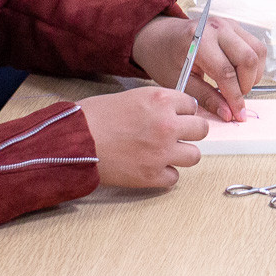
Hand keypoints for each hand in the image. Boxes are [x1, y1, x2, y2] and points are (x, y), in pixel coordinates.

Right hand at [78, 86, 208, 186]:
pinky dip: (165, 174)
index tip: (177, 116)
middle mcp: (167, 124)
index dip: (183, 111)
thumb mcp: (130, 97)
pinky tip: (152, 167)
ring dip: (181, 154)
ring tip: (165, 153)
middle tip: (176, 135)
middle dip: (189, 132)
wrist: (73, 142)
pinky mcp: (152, 175)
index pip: (191, 104)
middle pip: (201, 129)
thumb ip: (154, 104)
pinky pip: (174, 177)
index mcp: (161, 100)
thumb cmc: (92, 117)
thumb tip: (168, 111)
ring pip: (194, 156)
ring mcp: (162, 151)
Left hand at [131, 14, 265, 121]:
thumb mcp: (179, 81)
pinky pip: (256, 47)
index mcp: (199, 40)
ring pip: (258, 51)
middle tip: (235, 100)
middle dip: (246, 85)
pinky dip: (253, 65)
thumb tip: (227, 113)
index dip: (234, 97)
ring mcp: (229, 24)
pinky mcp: (236, 26)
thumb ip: (205, 97)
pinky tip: (239, 75)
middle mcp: (218, 27)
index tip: (237, 115)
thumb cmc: (166, 58)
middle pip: (248, 59)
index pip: (226, 72)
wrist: (161, 36)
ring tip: (238, 87)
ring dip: (254, 74)